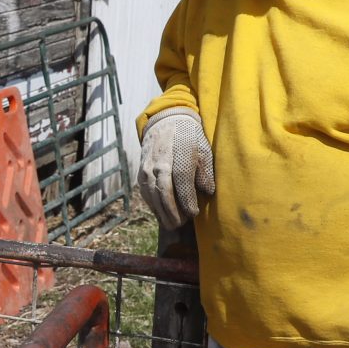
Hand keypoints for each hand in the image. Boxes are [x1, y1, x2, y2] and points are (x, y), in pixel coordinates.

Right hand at [138, 108, 215, 229]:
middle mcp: (160, 162)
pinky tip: (162, 213)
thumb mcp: (203, 149)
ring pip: (152, 195)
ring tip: (172, 224)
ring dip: (162, 212)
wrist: (166, 123)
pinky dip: (153, 205)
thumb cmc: (190, 138)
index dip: (187, 200)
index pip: (182, 182)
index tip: (194, 213)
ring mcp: (147, 167)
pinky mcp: (141, 172)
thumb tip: (208, 191)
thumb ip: (205, 171)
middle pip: (164, 191)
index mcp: (179, 154)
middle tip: (181, 224)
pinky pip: (146, 192)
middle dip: (173, 212)